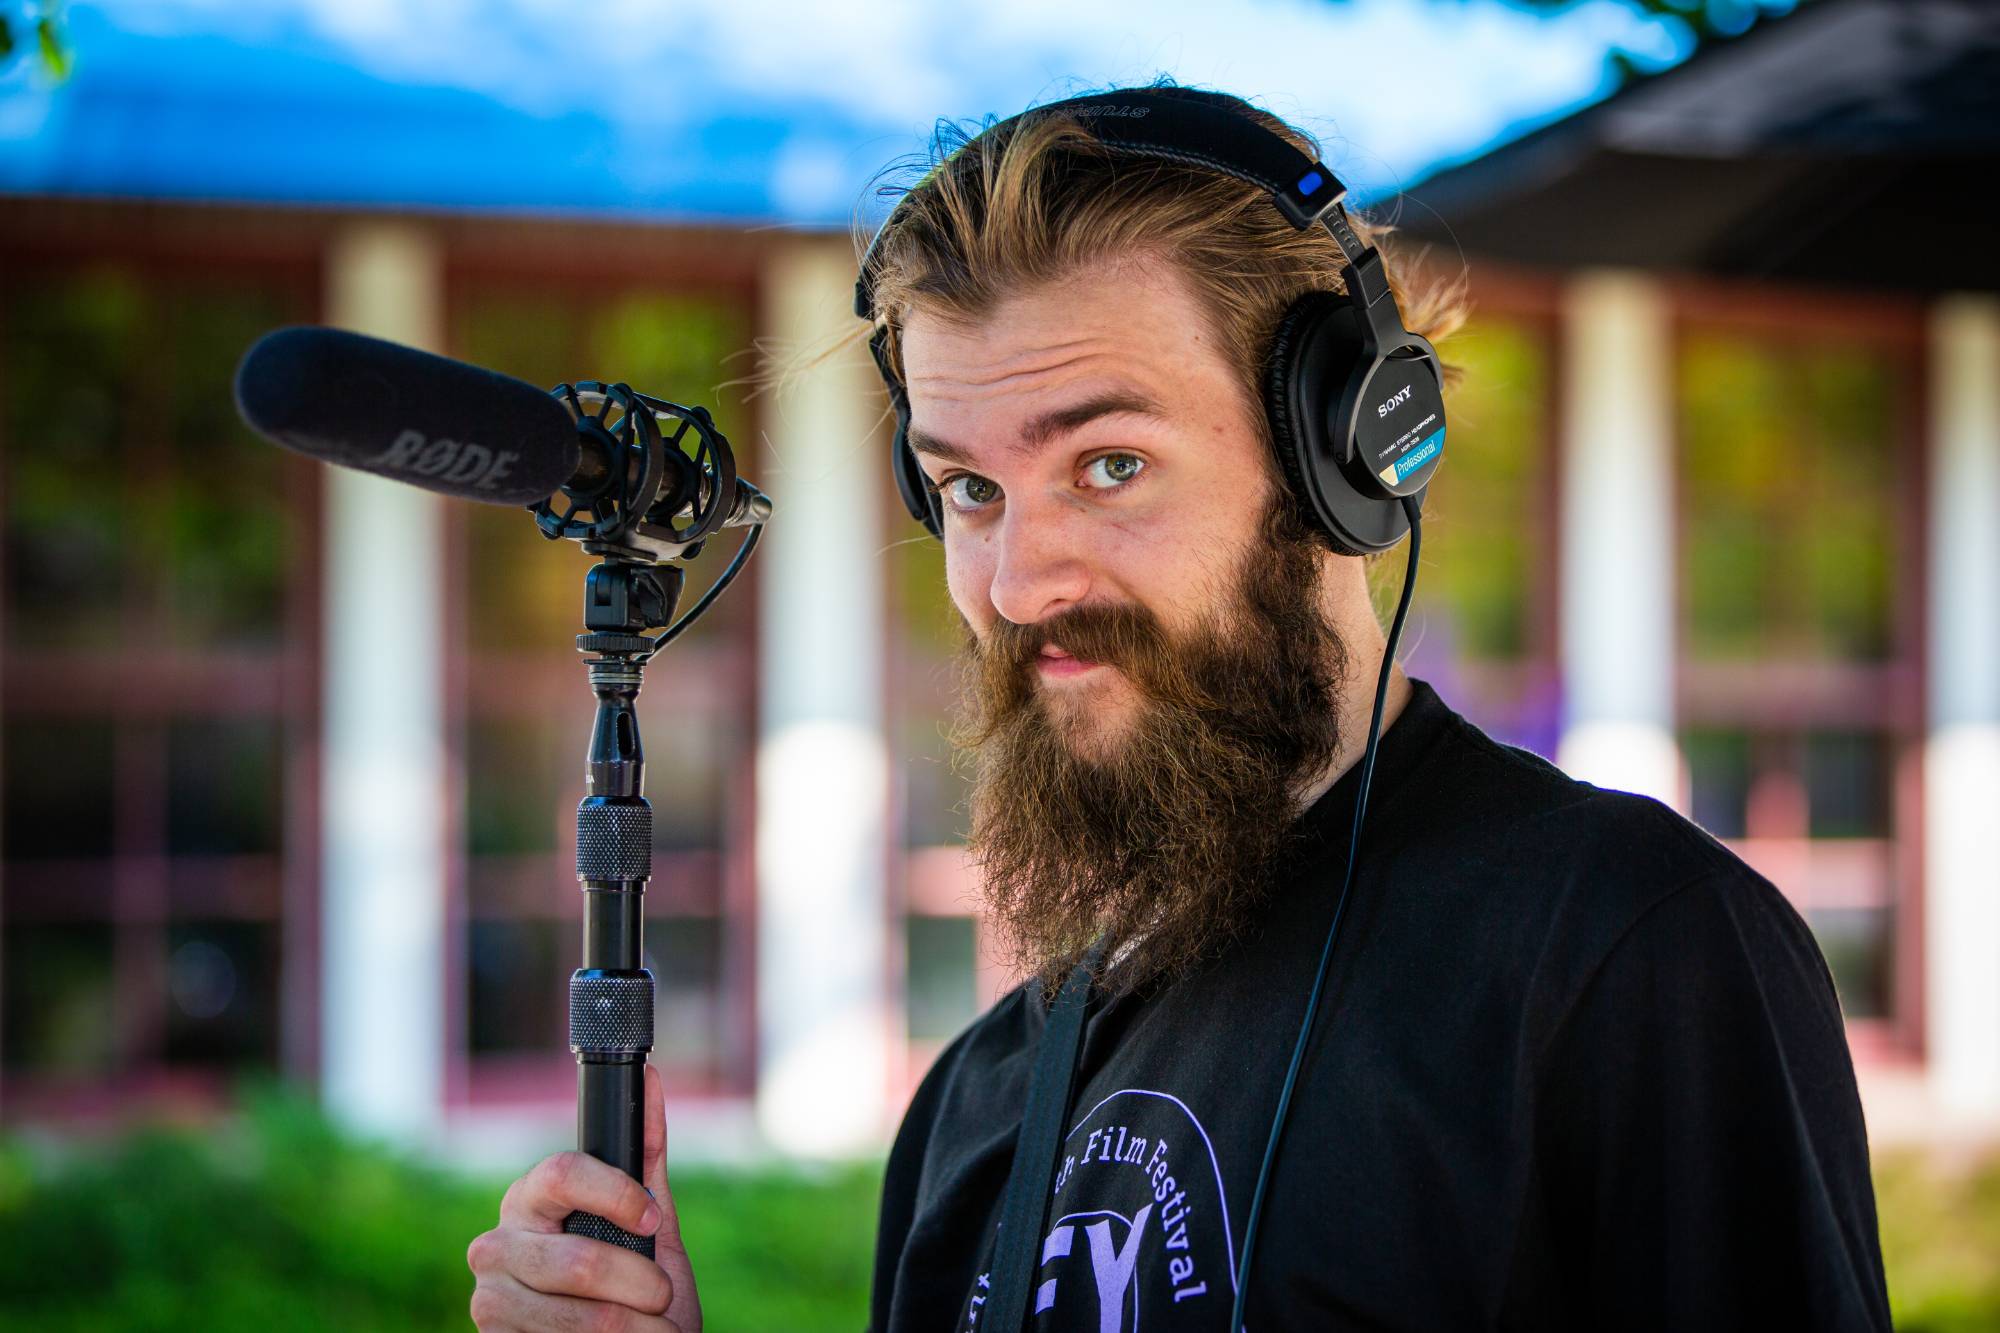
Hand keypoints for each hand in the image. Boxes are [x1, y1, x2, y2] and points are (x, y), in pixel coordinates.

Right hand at [469, 1064, 701, 1331]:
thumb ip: (645, 1153)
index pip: (562, 1172)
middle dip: (641, 1284)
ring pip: (583, 1317)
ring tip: (650, 1325)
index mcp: (530, 1197)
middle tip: (661, 1295)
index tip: (651, 1220)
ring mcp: (489, 1298)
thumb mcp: (648, 1219)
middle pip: (580, 1260)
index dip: (616, 1196)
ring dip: (637, 1327)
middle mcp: (495, 1244)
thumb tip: (653, 1077)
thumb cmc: (635, 1282)